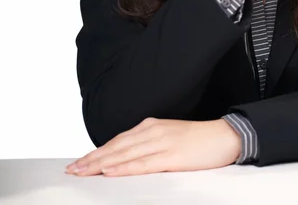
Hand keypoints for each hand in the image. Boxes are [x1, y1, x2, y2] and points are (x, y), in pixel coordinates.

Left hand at [65, 118, 241, 175]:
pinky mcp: (172, 156)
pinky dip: (124, 168)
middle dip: (92, 159)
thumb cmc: (198, 140)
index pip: (118, 140)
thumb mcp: (169, 137)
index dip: (97, 151)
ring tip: (83, 172)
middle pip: (116, 147)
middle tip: (72, 169)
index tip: (79, 161)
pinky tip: (111, 172)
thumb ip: (148, 144)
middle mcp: (153, 131)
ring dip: (101, 164)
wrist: (224, 135)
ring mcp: (162, 143)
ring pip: (125, 155)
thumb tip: (126, 158)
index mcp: (151, 126)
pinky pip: (143, 163)